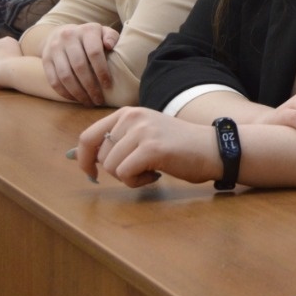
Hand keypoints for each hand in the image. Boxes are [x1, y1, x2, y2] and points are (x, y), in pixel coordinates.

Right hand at [40, 22, 119, 105]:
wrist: (62, 33)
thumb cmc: (91, 37)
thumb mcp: (104, 32)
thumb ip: (111, 37)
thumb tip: (110, 46)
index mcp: (86, 30)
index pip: (94, 53)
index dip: (102, 71)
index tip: (108, 85)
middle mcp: (68, 36)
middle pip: (79, 66)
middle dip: (90, 87)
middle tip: (99, 100)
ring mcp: (54, 48)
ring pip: (65, 76)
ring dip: (77, 93)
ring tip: (88, 102)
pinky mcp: (45, 59)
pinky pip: (53, 80)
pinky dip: (64, 92)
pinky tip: (75, 99)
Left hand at [76, 107, 217, 187]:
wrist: (213, 148)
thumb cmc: (180, 147)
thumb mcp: (145, 134)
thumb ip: (119, 141)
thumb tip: (82, 158)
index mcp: (129, 113)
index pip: (89, 135)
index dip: (84, 158)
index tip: (90, 173)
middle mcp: (133, 117)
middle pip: (101, 156)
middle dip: (117, 170)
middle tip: (142, 168)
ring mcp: (142, 131)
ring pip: (112, 167)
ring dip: (129, 177)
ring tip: (151, 170)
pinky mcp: (151, 148)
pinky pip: (125, 174)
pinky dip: (137, 182)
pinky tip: (155, 175)